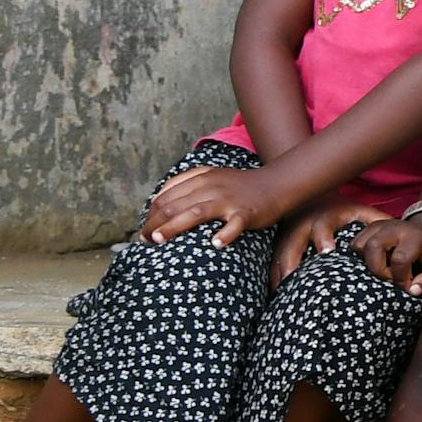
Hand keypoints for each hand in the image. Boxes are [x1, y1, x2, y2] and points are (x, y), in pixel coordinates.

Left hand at [140, 165, 301, 247]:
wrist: (277, 183)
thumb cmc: (240, 185)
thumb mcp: (210, 176)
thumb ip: (184, 183)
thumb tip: (155, 201)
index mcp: (199, 179)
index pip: (165, 196)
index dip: (150, 215)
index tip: (145, 231)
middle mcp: (211, 187)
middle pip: (174, 205)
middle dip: (154, 224)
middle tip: (145, 241)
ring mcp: (228, 200)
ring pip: (195, 212)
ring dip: (174, 227)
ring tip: (159, 240)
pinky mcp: (246, 212)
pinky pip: (234, 224)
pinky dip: (225, 234)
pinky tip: (216, 244)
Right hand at [274, 201, 392, 284]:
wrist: (317, 198)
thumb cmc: (346, 211)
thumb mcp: (362, 212)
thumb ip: (377, 222)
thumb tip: (398, 234)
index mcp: (326, 218)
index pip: (323, 226)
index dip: (324, 238)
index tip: (327, 251)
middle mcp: (304, 226)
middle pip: (293, 242)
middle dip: (292, 259)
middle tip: (293, 277)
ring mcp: (288, 236)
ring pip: (280, 254)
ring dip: (280, 273)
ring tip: (282, 292)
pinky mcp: (280, 245)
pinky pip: (274, 262)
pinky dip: (274, 277)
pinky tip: (277, 292)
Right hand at [351, 217, 421, 295]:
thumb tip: (412, 291)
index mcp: (415, 236)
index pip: (400, 259)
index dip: (401, 278)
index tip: (407, 286)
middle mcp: (394, 227)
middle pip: (373, 247)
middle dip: (378, 269)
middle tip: (390, 277)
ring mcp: (380, 226)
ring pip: (359, 245)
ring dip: (367, 262)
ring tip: (385, 268)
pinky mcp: (370, 229)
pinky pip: (354, 244)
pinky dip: (361, 256)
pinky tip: (377, 261)